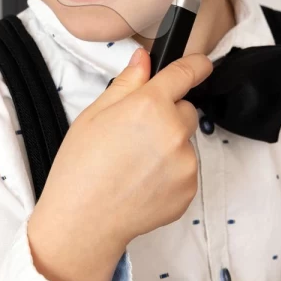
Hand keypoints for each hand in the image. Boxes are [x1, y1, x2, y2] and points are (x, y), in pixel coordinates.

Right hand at [25, 46, 213, 280]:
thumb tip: (144, 58)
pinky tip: (143, 182)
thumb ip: (126, 83)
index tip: (201, 64)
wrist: (83, 221)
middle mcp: (175, 131)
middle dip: (169, 115)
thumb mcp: (93, 115)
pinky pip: (186, 170)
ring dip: (170, 146)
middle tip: (137, 134)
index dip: (195, 65)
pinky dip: (170, 173)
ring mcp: (186, 163)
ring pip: (185, 142)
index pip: (186, 74)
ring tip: (135, 164)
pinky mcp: (190, 189)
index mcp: (150, 105)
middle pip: (186, 110)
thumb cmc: (80, 167)